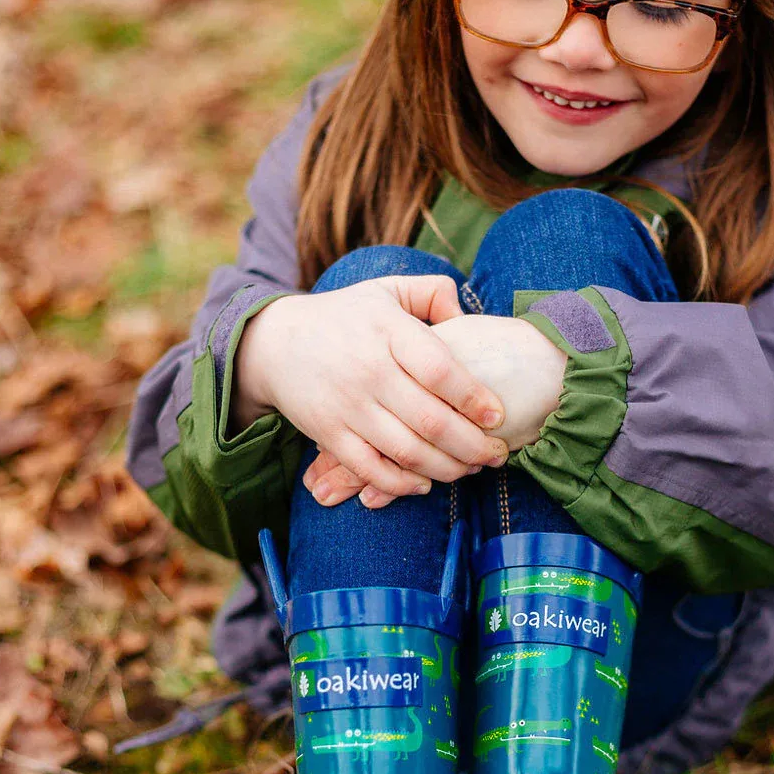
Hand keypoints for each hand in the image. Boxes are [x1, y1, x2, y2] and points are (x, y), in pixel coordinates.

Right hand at [232, 276, 508, 497]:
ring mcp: (347, 406)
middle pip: (431, 420)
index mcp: (388, 330)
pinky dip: (402, 484)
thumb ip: (433, 293)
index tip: (499, 416)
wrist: (274, 343)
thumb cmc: (345, 318)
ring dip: (447, 469)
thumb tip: (469, 315)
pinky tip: (426, 483)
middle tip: (497, 453)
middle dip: (473, 445)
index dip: (474, 398)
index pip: (440, 370)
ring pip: (407, 451)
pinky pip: (371, 470)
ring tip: (470, 469)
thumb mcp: (386, 289)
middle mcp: (368, 370)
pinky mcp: (329, 434)